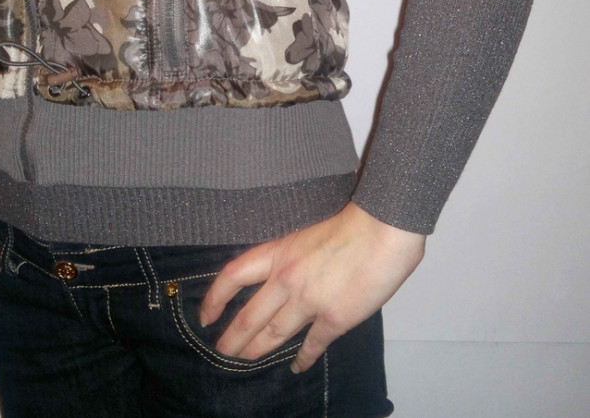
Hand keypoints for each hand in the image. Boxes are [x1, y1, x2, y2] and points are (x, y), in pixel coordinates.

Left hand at [199, 201, 424, 372]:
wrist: (383, 228)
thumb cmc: (352, 222)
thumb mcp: (307, 233)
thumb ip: (293, 256)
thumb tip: (284, 278)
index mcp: (279, 252)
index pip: (233, 275)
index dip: (214, 297)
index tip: (205, 316)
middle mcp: (286, 278)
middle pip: (248, 315)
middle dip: (232, 338)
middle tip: (221, 351)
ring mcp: (308, 301)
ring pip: (273, 334)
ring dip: (256, 350)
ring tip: (244, 360)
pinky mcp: (333, 319)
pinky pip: (312, 345)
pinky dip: (303, 358)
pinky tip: (297, 367)